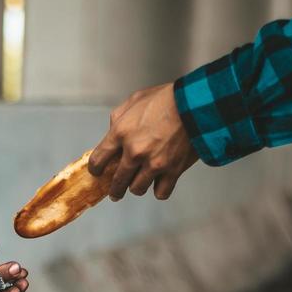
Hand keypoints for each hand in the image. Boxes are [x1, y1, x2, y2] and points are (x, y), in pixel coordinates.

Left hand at [88, 82, 199, 201]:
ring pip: (137, 189)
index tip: (97, 172)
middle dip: (114, 188)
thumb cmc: (167, 99)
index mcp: (121, 133)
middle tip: (115, 192)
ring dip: (137, 186)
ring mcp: (153, 163)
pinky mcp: (172, 171)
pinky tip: (160, 182)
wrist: (196, 104)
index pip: (98, 160)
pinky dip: (159, 189)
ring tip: (141, 182)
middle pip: (117, 181)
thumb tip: (112, 132)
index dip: (95, 169)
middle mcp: (134, 152)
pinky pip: (160, 192)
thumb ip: (119, 118)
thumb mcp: (135, 100)